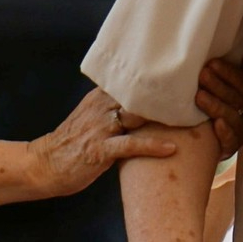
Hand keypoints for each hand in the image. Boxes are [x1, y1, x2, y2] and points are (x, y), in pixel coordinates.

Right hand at [26, 88, 177, 198]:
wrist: (45, 164)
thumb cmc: (75, 141)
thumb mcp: (93, 115)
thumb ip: (116, 104)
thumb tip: (146, 98)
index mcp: (101, 96)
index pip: (134, 80)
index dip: (160, 79)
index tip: (186, 77)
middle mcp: (102, 106)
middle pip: (140, 94)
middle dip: (167, 94)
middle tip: (197, 94)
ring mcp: (101, 127)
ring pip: (138, 115)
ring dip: (166, 117)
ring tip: (191, 118)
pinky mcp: (100, 149)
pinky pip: (131, 144)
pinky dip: (152, 145)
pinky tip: (171, 148)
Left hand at [195, 49, 242, 158]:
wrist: (207, 137)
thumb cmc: (218, 101)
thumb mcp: (227, 82)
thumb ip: (237, 65)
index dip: (230, 72)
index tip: (212, 63)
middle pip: (238, 99)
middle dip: (219, 85)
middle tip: (202, 75)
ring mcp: (242, 131)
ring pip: (233, 118)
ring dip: (217, 105)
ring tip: (199, 96)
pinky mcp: (231, 147)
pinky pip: (231, 140)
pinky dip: (225, 132)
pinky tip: (216, 124)